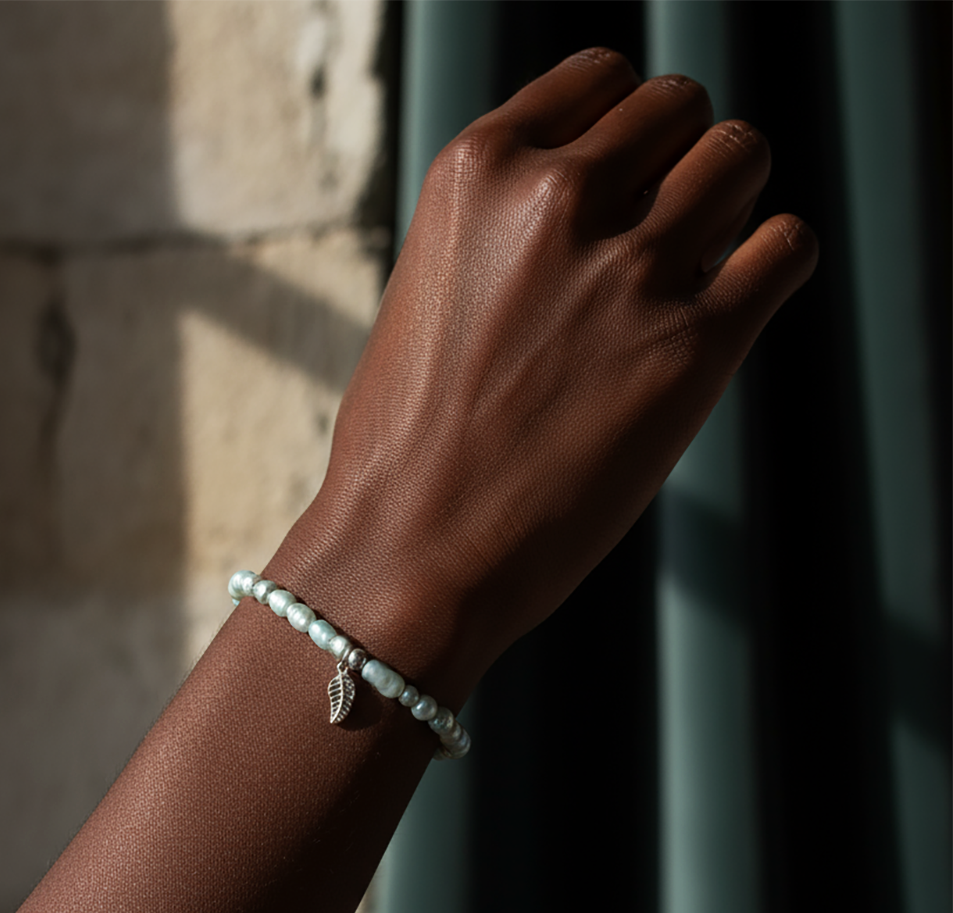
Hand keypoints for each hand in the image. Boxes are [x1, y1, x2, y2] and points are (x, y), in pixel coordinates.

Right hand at [268, 47, 816, 701]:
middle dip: (676, 164)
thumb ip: (507, 232)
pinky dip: (769, 268)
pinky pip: (786, 247)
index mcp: (478, 172)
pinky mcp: (693, 347)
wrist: (409, 554)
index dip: (622, 129)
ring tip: (687, 275)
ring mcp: (629, 269)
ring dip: (728, 206)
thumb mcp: (431, 293)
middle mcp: (555, 198)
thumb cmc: (406, 447)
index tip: (619, 183)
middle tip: (653, 238)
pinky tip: (725, 312)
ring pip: (741, 156)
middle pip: (680, 108)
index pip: (601, 78)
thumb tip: (600, 210)